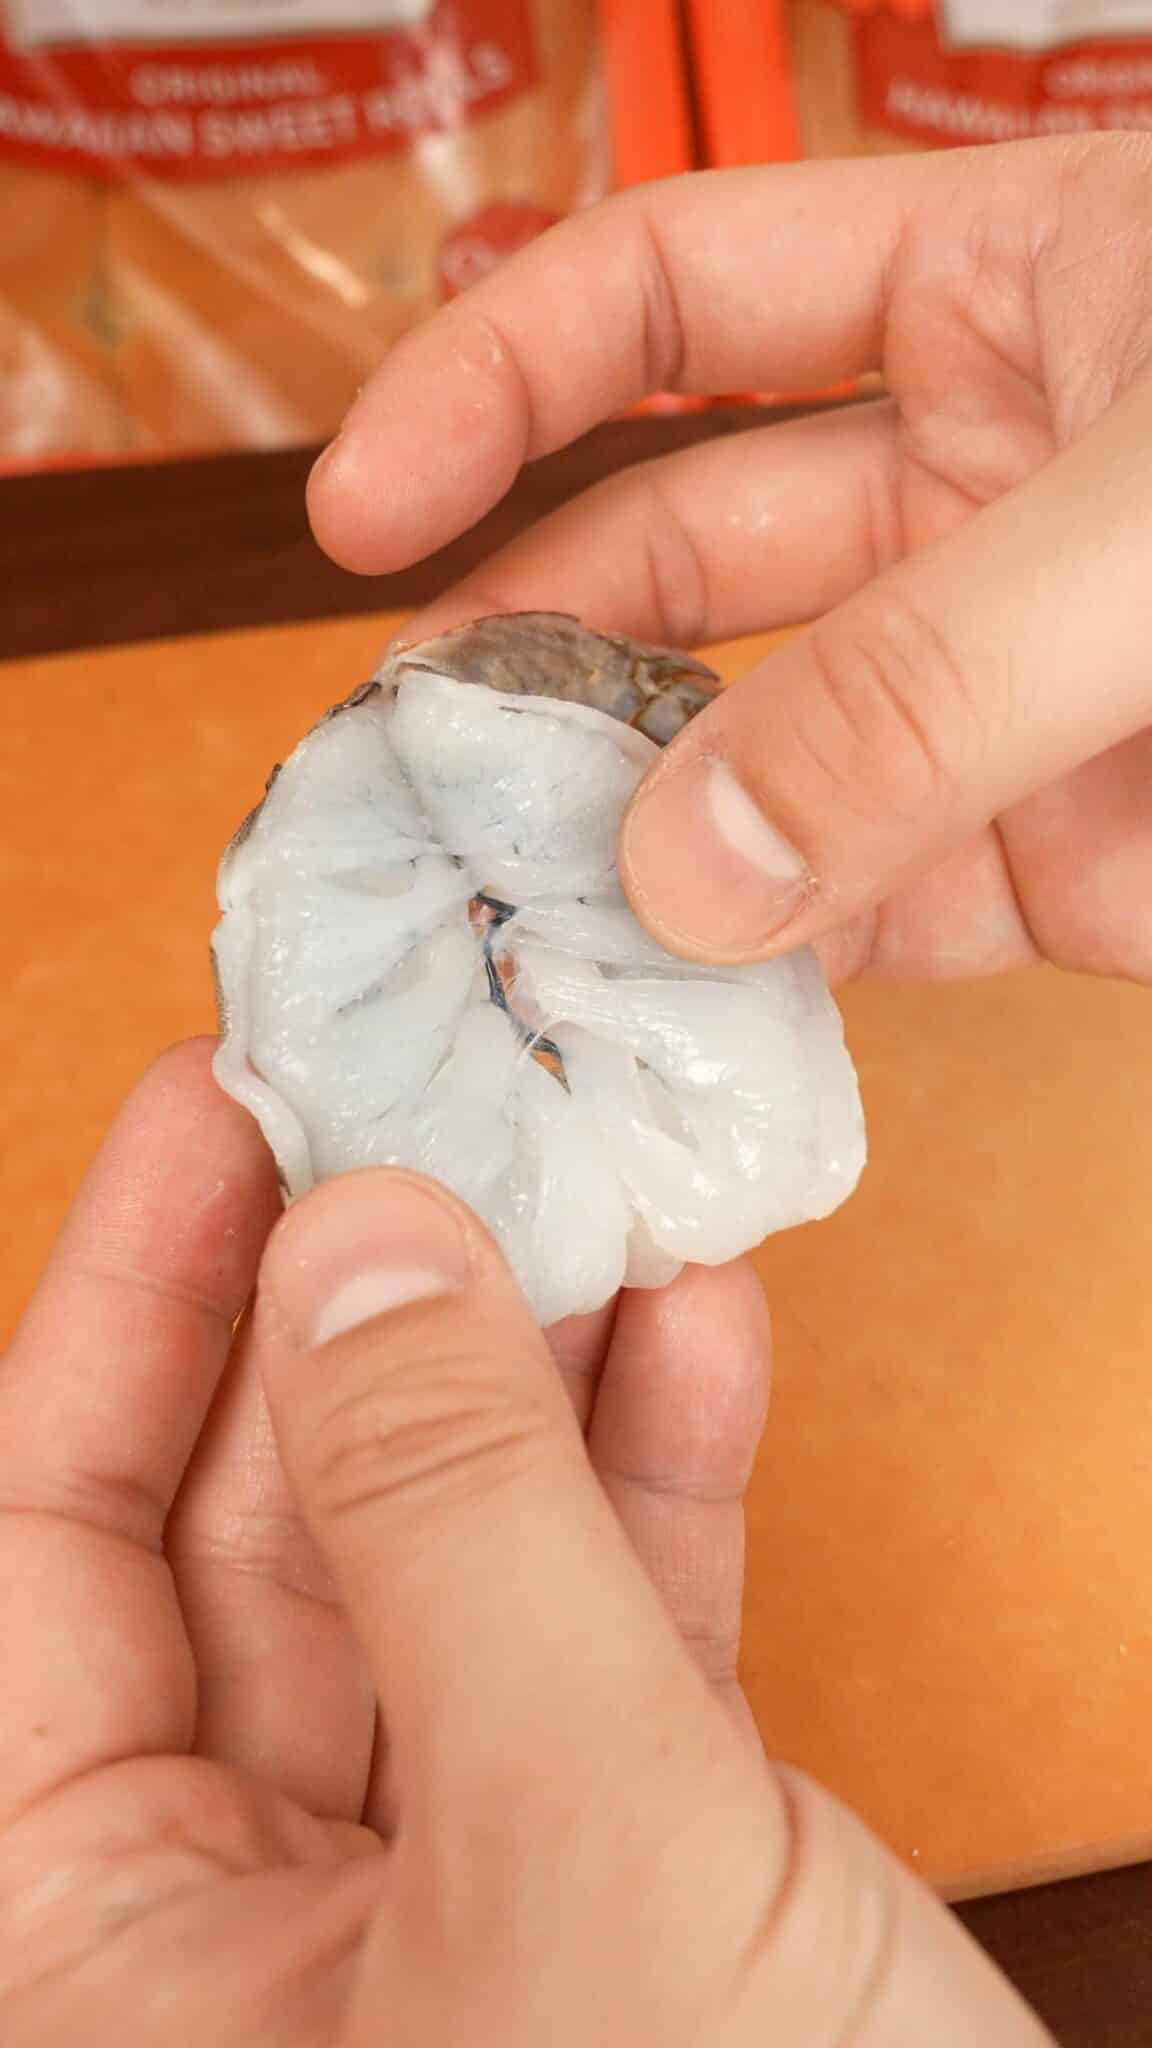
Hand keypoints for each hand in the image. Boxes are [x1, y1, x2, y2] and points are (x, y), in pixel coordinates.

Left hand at [0, 1043, 1048, 2043]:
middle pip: (252, 1537)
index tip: (214, 1104)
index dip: (120, 1309)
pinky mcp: (612, 1894)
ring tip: (581, 1190)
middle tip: (428, 1110)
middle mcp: (235, 1951)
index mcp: (99, 1979)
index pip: (35, 1561)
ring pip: (441, 1567)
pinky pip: (592, 1641)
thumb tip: (362, 1246)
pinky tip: (695, 1338)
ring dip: (526, 1375)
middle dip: (359, 1315)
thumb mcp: (579, 1855)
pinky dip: (647, 1488)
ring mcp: (437, 1913)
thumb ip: (455, 1528)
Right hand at [309, 135, 1151, 985]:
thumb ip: (924, 678)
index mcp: (990, 301)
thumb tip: (683, 873)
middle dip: (530, 658)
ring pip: (753, 769)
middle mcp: (967, 499)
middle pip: (672, 563)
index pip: (676, 296)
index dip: (495, 383)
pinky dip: (764, 976)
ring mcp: (997, 693)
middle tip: (407, 773)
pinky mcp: (1050, 866)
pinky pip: (867, 922)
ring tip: (496, 921)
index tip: (358, 510)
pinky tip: (659, 1009)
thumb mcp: (1148, 520)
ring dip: (626, 845)